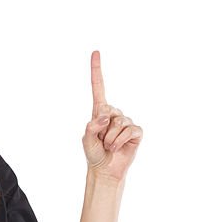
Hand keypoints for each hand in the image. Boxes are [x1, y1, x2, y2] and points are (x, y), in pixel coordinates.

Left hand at [82, 51, 141, 181]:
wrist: (105, 169)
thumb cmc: (94, 153)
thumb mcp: (86, 139)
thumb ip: (91, 126)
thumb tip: (105, 116)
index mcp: (100, 111)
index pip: (99, 87)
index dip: (97, 70)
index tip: (95, 52)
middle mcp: (114, 113)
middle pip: (108, 112)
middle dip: (102, 130)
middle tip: (101, 141)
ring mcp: (126, 121)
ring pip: (119, 123)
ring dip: (110, 139)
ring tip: (109, 146)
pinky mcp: (136, 131)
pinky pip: (129, 131)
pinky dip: (120, 141)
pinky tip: (118, 148)